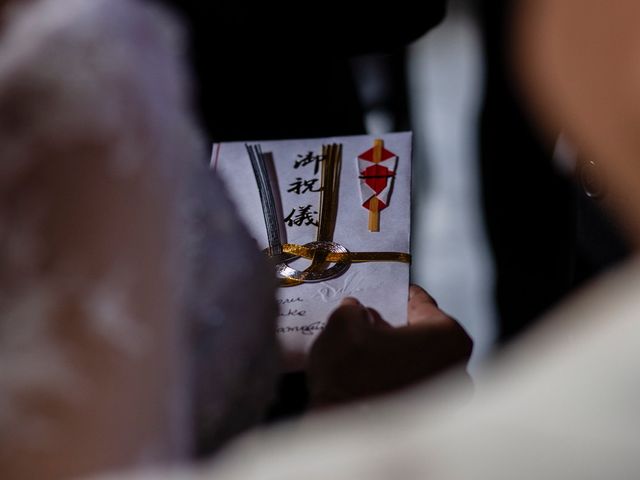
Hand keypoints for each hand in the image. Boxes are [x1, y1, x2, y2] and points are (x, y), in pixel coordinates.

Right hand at [307, 285, 471, 407]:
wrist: (344, 431)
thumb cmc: (351, 374)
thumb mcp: (344, 324)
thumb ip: (354, 310)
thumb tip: (357, 312)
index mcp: (447, 335)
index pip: (423, 303)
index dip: (400, 296)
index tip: (389, 293)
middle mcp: (458, 367)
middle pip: (425, 336)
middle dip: (400, 329)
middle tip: (372, 322)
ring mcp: (449, 399)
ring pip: (421, 364)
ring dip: (398, 357)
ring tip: (368, 352)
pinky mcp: (431, 421)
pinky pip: (415, 388)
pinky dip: (397, 381)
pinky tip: (371, 377)